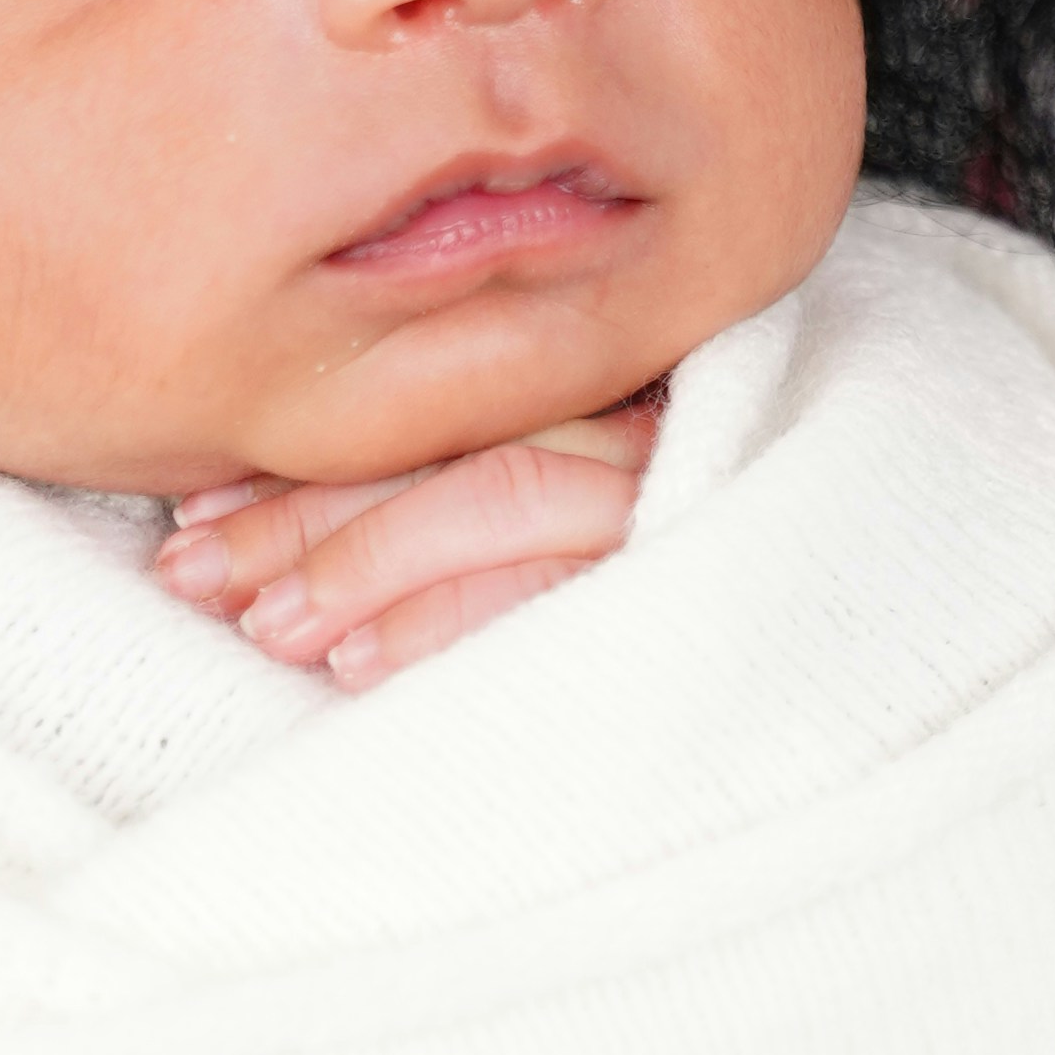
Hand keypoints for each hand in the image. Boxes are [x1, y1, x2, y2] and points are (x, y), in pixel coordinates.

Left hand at [149, 407, 664, 691]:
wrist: (867, 597)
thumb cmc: (715, 544)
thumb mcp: (592, 489)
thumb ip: (479, 486)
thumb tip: (300, 561)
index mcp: (585, 389)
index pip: (424, 413)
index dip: (303, 463)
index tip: (194, 505)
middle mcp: (628, 422)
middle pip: (439, 448)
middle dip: (298, 516)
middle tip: (187, 571)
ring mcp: (669, 488)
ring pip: (493, 494)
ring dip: (359, 561)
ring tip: (261, 626)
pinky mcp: (704, 562)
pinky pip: (558, 583)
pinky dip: (447, 621)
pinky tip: (357, 664)